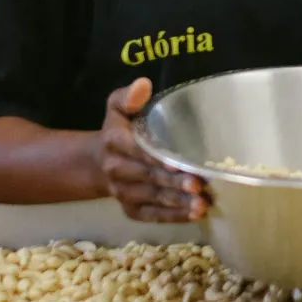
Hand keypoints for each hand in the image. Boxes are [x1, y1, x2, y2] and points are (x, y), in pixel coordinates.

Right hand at [96, 78, 210, 221]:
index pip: (137, 150)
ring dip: (177, 203)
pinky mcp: (131, 209)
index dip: (157, 158)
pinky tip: (194, 214)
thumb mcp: (117, 106)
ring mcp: (123, 192)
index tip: (178, 163)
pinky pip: (151, 215)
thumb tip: (143, 84)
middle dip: (173, 183)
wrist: (99, 161)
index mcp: (114, 141)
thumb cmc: (120, 129)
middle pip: (148, 177)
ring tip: (202, 204)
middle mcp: (116, 169)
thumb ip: (128, 96)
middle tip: (199, 185)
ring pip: (152, 199)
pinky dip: (173, 217)